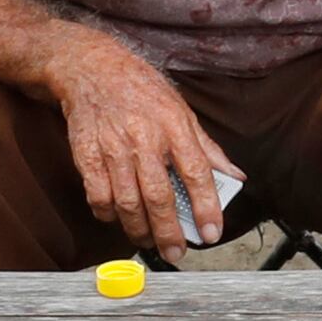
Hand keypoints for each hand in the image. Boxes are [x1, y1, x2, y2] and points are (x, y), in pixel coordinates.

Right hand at [48, 31, 238, 257]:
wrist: (90, 68)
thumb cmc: (141, 89)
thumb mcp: (181, 110)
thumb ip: (207, 148)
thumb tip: (235, 177)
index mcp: (174, 125)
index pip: (196, 173)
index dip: (207, 207)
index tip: (212, 233)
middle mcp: (143, 138)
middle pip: (158, 197)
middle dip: (170, 232)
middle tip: (177, 252)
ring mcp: (112, 148)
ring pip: (127, 203)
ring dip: (140, 230)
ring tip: (151, 241)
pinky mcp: (86, 155)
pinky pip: (97, 197)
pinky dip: (109, 215)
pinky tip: (119, 219)